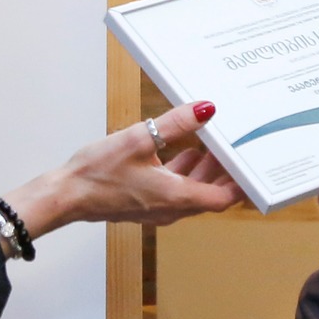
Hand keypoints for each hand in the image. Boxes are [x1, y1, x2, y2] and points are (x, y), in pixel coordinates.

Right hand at [0, 102, 242, 235]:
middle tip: (236, 148)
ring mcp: (157, 209)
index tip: (252, 165)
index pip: (222, 198)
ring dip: (204, 171)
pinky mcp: (145, 203)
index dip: (240, 183)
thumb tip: (206, 109)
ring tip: (213, 145)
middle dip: (225, 172)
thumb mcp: (140, 138)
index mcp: (175, 198)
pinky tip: (182, 151)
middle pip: (210, 195)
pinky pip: (176, 191)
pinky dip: (185, 173)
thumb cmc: (97, 172)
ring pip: (193, 192)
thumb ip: (175, 123)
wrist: (66, 195)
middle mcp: (170, 209)